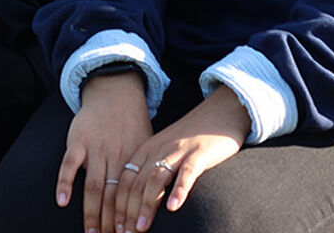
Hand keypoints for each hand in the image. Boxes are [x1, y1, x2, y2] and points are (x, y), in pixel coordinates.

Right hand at [55, 71, 151, 232]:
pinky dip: (65, 182)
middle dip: (111, 223)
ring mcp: (96, 148)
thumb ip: (147, 171)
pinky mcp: (78, 140)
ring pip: (94, 186)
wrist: (115, 92)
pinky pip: (69, 163)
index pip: (131, 197)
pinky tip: (62, 201)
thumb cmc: (132, 124)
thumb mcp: (147, 146)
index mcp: (134, 160)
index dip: (129, 218)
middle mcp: (116, 156)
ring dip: (92, 213)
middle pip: (112, 197)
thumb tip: (157, 201)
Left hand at [113, 88, 250, 232]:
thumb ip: (152, 173)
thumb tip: (137, 206)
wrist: (219, 112)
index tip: (114, 227)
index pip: (125, 180)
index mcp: (147, 149)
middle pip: (137, 182)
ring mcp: (179, 150)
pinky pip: (187, 172)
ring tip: (140, 228)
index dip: (118, 205)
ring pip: (156, 179)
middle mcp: (159, 149)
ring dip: (146, 205)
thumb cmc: (191, 139)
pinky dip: (179, 190)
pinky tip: (173, 208)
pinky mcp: (200, 153)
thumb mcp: (166, 152)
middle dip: (127, 211)